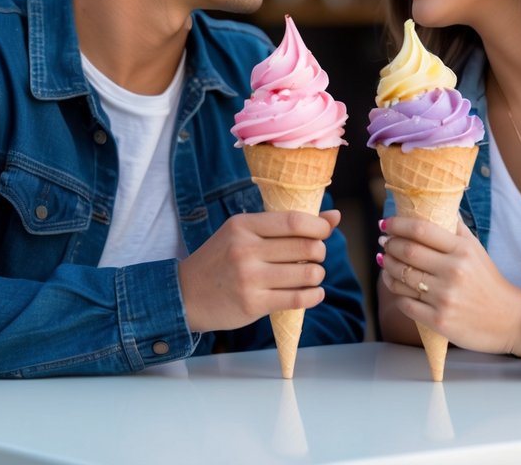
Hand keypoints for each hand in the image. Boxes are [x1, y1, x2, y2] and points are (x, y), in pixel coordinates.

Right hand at [179, 209, 339, 332]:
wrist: (185, 294)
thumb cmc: (221, 259)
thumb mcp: (244, 232)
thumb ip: (286, 224)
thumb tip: (335, 216)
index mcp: (243, 226)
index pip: (294, 221)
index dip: (319, 226)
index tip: (324, 231)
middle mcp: (245, 250)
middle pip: (306, 247)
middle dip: (319, 252)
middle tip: (314, 256)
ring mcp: (249, 279)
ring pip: (306, 274)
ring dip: (317, 275)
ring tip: (310, 275)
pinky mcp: (252, 305)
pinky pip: (298, 299)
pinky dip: (314, 296)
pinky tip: (313, 292)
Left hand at [379, 216, 520, 355]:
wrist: (510, 320)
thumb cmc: (489, 282)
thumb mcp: (477, 250)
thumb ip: (456, 229)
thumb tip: (436, 205)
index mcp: (462, 251)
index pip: (421, 230)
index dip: (397, 224)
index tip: (386, 223)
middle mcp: (453, 272)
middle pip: (406, 252)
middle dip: (389, 245)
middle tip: (384, 242)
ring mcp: (445, 297)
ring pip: (401, 278)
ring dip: (387, 268)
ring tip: (386, 261)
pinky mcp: (438, 321)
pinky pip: (404, 303)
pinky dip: (395, 292)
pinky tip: (395, 285)